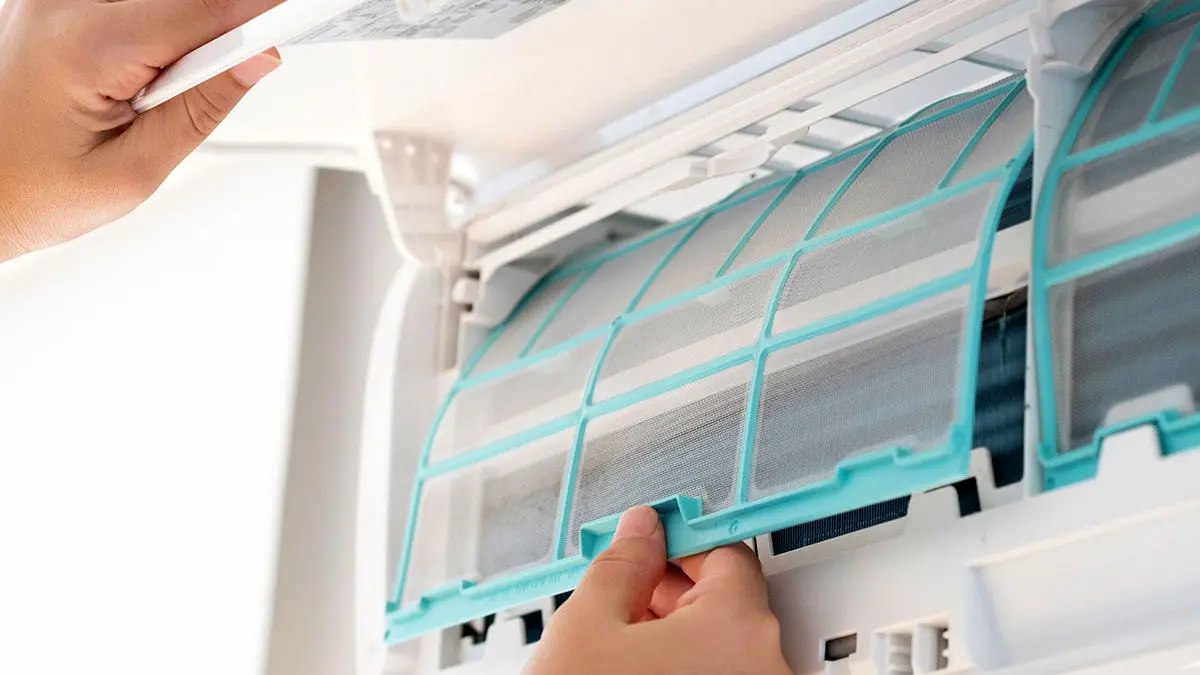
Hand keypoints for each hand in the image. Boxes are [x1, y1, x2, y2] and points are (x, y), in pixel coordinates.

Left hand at [0, 0, 283, 260]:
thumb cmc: (25, 192)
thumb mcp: (132, 171)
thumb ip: (202, 109)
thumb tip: (256, 59)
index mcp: (82, 43)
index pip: (201, 8)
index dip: (258, 12)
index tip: (299, 14)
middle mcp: (57, 2)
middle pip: (182, 0)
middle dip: (217, 31)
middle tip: (214, 81)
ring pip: (158, 3)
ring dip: (180, 35)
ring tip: (150, 93)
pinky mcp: (48, 1)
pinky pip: (126, 5)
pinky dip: (151, 32)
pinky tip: (131, 76)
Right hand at [527, 506, 792, 674]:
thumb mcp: (586, 626)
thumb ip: (621, 564)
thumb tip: (640, 532)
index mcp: (740, 630)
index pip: (727, 553)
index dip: (678, 541)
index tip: (650, 544)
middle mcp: (768, 671)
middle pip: (730, 606)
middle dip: (673, 595)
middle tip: (623, 601)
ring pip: (725, 652)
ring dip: (678, 640)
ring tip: (621, 653)